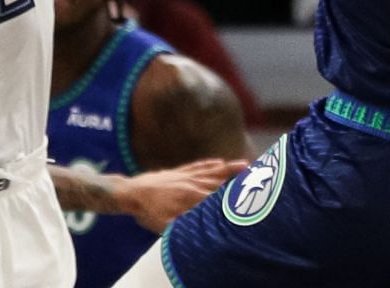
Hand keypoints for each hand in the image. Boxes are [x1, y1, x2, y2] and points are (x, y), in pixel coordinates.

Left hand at [118, 158, 245, 231]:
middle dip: (239, 179)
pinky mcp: (178, 171)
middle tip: (258, 175)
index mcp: (191, 197)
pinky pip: (198, 165)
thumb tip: (203, 227)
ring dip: (229, 168)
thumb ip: (186, 226)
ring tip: (247, 165)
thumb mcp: (165, 225)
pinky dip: (210, 164)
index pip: (217, 197)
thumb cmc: (147, 212)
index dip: (234, 196)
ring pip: (212, 170)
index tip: (252, 195)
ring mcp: (186, 175)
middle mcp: (192, 183)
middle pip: (220, 180)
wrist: (131, 192)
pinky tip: (219, 162)